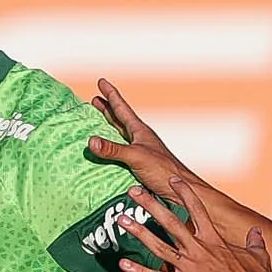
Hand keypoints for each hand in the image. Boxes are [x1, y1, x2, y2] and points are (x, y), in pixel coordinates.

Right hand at [88, 79, 193, 197]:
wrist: (180, 190)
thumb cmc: (163, 170)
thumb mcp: (136, 156)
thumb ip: (113, 149)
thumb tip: (91, 141)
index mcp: (140, 131)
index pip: (122, 108)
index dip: (111, 95)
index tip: (101, 82)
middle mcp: (139, 139)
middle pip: (120, 119)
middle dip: (107, 109)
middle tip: (95, 99)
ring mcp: (139, 152)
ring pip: (120, 135)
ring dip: (109, 128)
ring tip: (99, 122)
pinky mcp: (138, 167)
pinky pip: (119, 153)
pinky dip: (110, 149)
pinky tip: (106, 153)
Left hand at [117, 179, 271, 271]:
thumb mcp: (258, 256)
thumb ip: (254, 241)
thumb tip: (256, 232)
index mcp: (214, 239)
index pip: (197, 209)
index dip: (184, 193)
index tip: (172, 180)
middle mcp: (199, 249)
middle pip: (170, 221)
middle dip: (150, 204)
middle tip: (133, 191)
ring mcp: (189, 268)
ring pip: (158, 246)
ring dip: (139, 232)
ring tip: (121, 219)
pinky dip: (139, 271)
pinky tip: (123, 264)